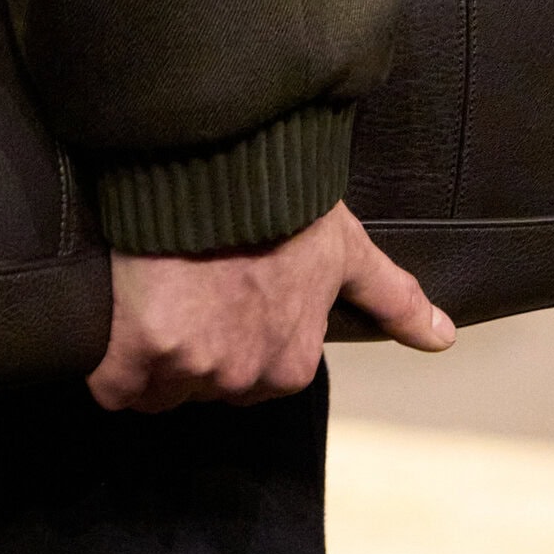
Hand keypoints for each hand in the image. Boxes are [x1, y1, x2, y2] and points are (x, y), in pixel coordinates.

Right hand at [86, 201, 454, 413]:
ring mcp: (187, 368)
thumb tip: (445, 339)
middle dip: (190, 350)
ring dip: (147, 356)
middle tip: (185, 290)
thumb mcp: (348, 251)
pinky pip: (112, 386)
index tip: (220, 295)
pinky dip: (108, 364)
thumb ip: (394, 299)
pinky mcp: (134, 354)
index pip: (249, 378)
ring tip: (150, 297)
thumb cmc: (286, 204)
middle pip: (200, 386)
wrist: (219, 165)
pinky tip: (116, 322)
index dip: (230, 335)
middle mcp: (241, 377)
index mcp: (290, 365)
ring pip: (156, 389)